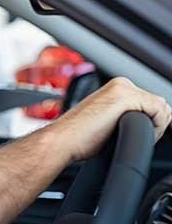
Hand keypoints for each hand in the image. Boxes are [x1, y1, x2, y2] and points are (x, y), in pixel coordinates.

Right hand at [51, 77, 171, 162]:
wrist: (63, 140)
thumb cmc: (79, 136)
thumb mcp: (108, 122)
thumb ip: (127, 116)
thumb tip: (152, 122)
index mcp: (116, 87)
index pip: (151, 103)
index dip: (151, 122)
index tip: (136, 133)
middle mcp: (121, 84)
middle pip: (158, 104)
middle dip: (154, 123)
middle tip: (130, 136)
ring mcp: (123, 89)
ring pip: (161, 108)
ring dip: (154, 127)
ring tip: (128, 135)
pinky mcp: (125, 97)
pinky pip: (159, 112)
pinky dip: (154, 127)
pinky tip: (131, 132)